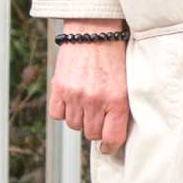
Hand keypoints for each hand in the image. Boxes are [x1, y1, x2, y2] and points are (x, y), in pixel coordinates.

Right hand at [48, 19, 130, 152]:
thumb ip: (120, 110)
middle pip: (91, 134)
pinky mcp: (59, 87)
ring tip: (85, 105)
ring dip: (79, 119)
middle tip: (98, 116)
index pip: (112, 138)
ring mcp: (75, 95)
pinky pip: (57, 114)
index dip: (110, 147)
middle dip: (95, 129)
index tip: (108, 148)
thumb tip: (113, 137)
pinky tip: (71, 102)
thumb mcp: (126, 86)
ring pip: (74, 125)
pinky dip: (63, 112)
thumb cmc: (114, 60)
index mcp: (117, 102)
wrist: (95, 33)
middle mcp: (95, 101)